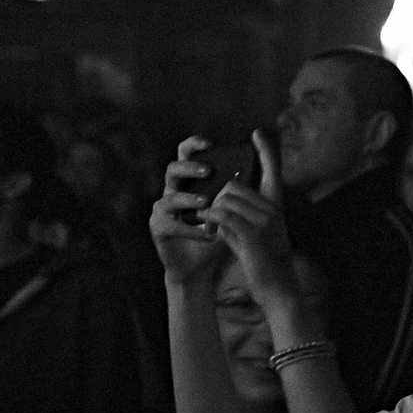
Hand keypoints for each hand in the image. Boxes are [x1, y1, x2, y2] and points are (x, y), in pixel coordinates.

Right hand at [150, 136, 225, 283]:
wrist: (203, 269)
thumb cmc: (218, 236)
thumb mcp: (230, 212)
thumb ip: (236, 192)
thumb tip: (254, 168)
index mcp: (189, 182)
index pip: (186, 155)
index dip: (193, 145)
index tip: (210, 142)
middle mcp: (173, 192)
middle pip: (173, 169)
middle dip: (188, 167)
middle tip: (207, 171)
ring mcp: (163, 210)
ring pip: (169, 197)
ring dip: (188, 198)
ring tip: (206, 202)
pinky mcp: (159, 228)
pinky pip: (171, 224)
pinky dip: (190, 229)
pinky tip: (208, 235)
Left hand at [202, 129, 296, 306]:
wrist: (276, 287)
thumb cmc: (262, 261)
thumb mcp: (254, 234)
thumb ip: (241, 216)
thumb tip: (219, 202)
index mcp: (275, 206)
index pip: (273, 171)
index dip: (266, 151)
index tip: (257, 133)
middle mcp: (272, 208)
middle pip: (233, 186)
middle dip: (216, 199)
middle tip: (211, 216)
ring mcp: (264, 220)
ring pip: (225, 199)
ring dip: (211, 212)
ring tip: (209, 227)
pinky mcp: (253, 233)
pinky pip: (223, 215)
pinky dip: (211, 221)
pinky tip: (207, 230)